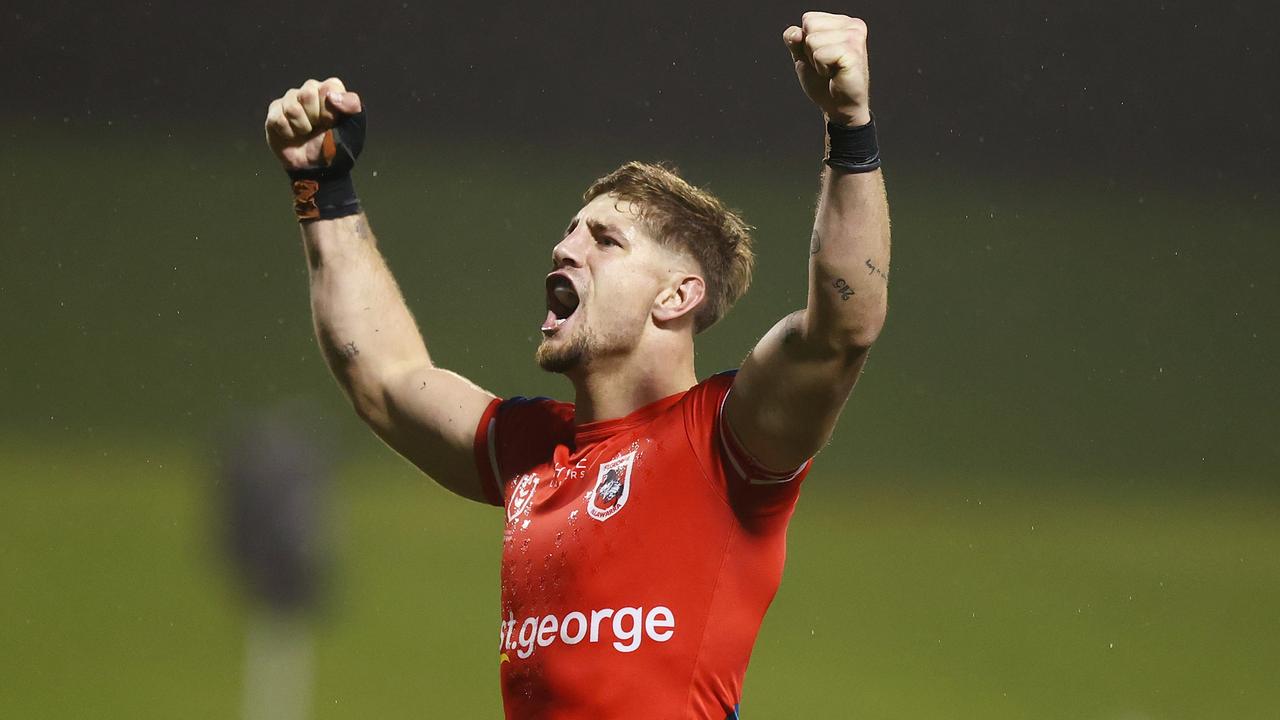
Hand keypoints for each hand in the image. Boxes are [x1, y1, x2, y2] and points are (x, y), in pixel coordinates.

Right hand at [264, 77, 362, 170]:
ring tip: (305, 133)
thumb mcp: (354, 128)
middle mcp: (309, 91)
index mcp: (330, 91)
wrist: (318, 168)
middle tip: (318, 128)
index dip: (330, 108)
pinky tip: (292, 136)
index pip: (329, 86)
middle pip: (307, 93)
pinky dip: (288, 133)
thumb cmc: (337, 146)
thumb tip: (333, 95)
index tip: (332, 122)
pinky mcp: (274, 112)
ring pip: (292, 107)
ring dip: (302, 127)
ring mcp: (290, 101)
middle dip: (315, 117)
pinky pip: (277, 119)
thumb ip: (352, 106)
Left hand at [783, 13, 870, 127]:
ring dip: (816, 61)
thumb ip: (794, 40)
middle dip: (810, 50)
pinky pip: (819, 54)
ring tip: (831, 70)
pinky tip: (834, 74)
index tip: (821, 56)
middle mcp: (853, 26)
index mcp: (843, 22)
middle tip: (826, 64)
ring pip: (812, 40)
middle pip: (809, 26)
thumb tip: (796, 33)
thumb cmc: (823, 82)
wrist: (839, 107)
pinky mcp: (853, 53)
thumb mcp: (802, 56)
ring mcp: (854, 38)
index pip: (808, 19)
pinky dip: (821, 68)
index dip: (806, 42)